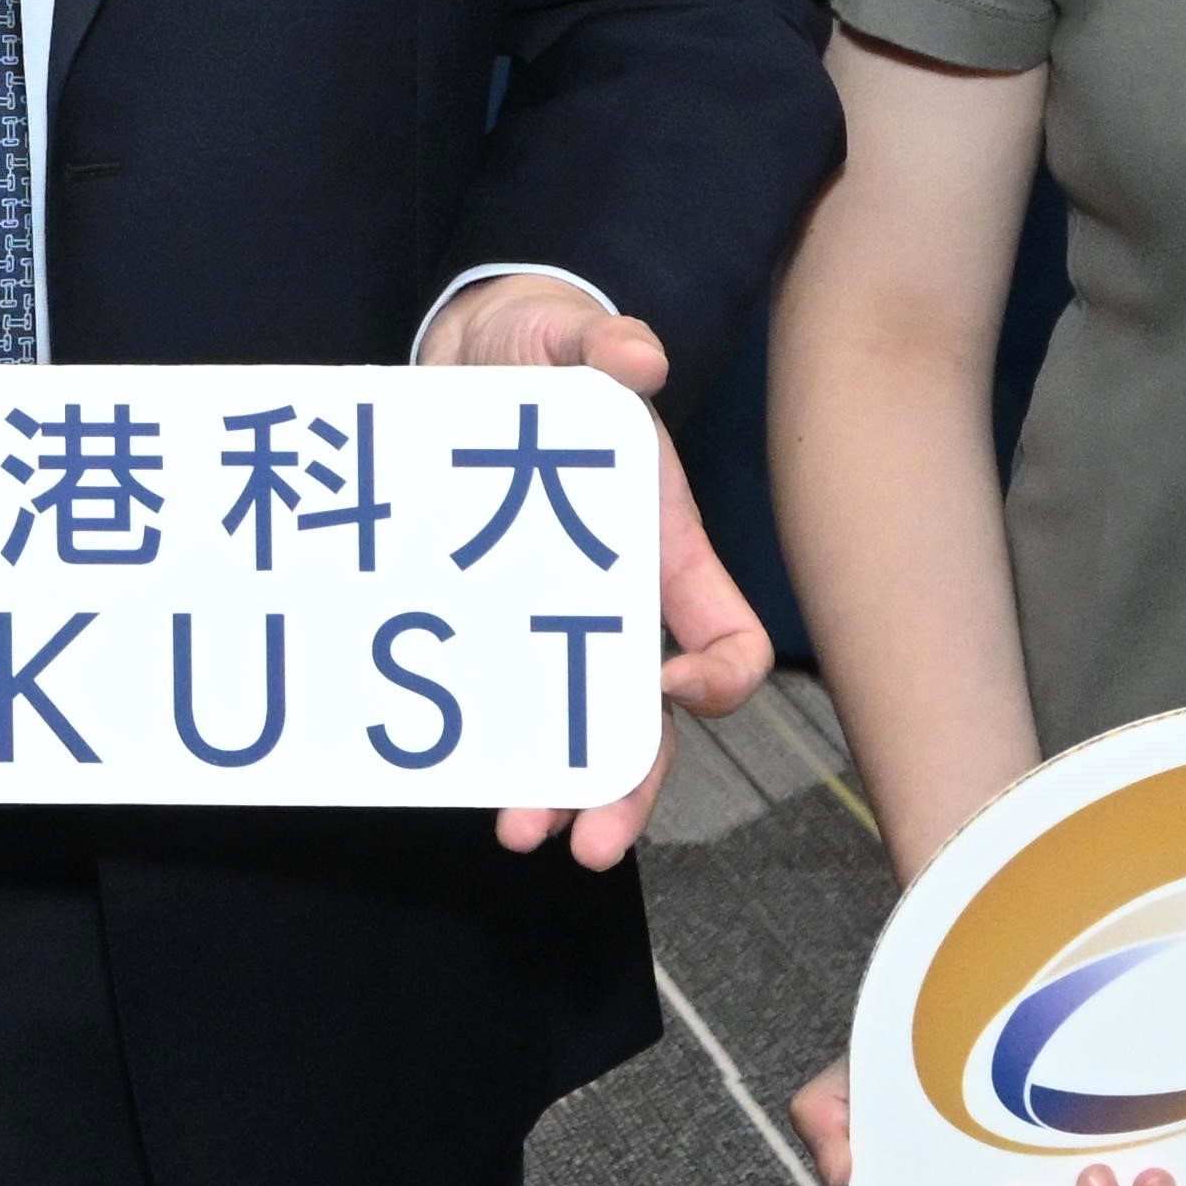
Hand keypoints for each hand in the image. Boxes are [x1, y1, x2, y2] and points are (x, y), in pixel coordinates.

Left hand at [431, 288, 767, 867]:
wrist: (473, 358)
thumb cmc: (549, 355)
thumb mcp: (575, 340)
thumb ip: (606, 343)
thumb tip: (635, 356)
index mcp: (664, 552)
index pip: (731, 641)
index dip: (720, 677)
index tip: (672, 682)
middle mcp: (620, 607)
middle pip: (652, 725)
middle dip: (629, 788)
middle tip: (590, 845)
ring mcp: (556, 622)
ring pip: (577, 734)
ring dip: (559, 791)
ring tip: (519, 832)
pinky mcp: (491, 622)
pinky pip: (503, 701)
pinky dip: (490, 747)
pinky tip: (455, 778)